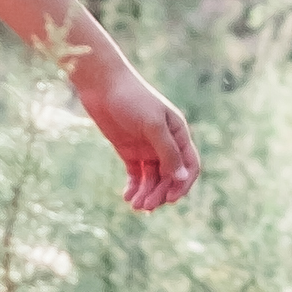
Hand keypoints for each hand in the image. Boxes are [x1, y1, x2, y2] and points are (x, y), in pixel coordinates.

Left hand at [74, 42, 197, 213]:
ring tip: (135, 205)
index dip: (183, 185)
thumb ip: (168, 152)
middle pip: (170, 177)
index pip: (189, 166)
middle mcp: (165, 143)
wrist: (102, 85)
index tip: (170, 199)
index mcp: (178, 134)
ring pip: (152, 179)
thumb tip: (182, 178)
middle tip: (146, 206)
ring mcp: (146, 148)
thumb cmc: (132, 99)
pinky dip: (134, 187)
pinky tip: (127, 197)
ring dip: (147, 194)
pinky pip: (136, 175)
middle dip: (160, 193)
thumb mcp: (153, 125)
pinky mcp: (129, 151)